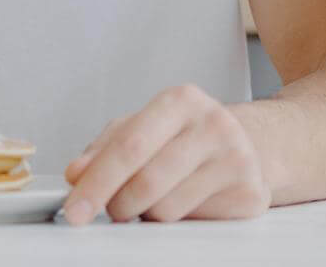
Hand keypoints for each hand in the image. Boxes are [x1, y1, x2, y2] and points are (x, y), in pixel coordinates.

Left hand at [61, 84, 269, 224]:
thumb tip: (77, 174)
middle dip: (118, 205)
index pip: (129, 146)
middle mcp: (214, 123)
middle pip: (146, 183)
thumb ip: (105, 150)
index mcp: (182, 100)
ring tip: (158, 197)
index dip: (96, 183)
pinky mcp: (251, 194)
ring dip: (148, 214)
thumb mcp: (141, 129)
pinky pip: (193, 224)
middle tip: (115, 207)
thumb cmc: (184, 137)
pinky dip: (178, 222)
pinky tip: (186, 202)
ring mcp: (237, 158)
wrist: (245, 145)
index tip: (74, 210)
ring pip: (166, 211)